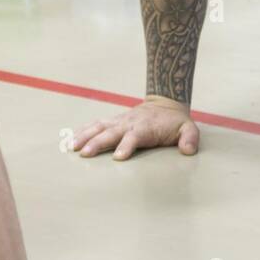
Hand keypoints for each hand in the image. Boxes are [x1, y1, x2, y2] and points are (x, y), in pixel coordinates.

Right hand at [73, 96, 198, 159]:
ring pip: (98, 127)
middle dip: (97, 143)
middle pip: (111, 132)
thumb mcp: (188, 128)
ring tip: (71, 147)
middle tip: (85, 154)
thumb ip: (189, 138)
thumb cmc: (174, 122)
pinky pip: (94, 124)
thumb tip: (188, 150)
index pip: (134, 137)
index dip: (126, 146)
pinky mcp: (112, 121)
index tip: (118, 156)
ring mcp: (119, 121)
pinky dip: (82, 130)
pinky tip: (70, 139)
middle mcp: (129, 123)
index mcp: (145, 127)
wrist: (164, 103)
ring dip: (84, 136)